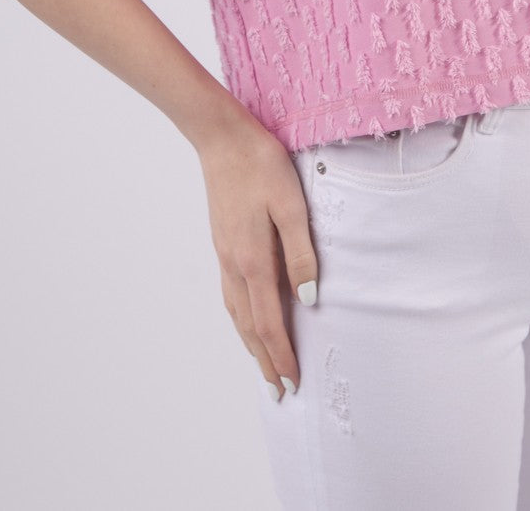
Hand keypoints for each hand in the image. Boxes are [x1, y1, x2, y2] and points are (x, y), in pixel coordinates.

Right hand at [196, 114, 318, 400]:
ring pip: (236, 312)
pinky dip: (240, 318)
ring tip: (263, 365)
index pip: (268, 322)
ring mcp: (223, 254)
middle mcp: (233, 263)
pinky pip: (230, 293)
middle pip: (248, 326)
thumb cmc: (261, 165)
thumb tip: (308, 301)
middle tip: (278, 391)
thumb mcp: (291, 205)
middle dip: (264, 360)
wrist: (221, 137)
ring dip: (250, 343)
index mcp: (252, 259)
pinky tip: (246, 317)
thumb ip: (300, 254)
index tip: (292, 382)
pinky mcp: (221, 242)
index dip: (281, 354)